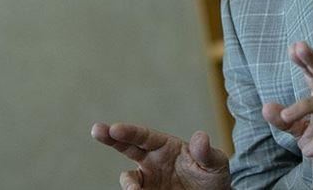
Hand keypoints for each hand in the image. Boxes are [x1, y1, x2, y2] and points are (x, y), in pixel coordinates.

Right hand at [91, 123, 229, 189]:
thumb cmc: (213, 176)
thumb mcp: (216, 163)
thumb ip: (206, 152)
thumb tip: (200, 137)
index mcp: (166, 146)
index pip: (145, 136)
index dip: (129, 131)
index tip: (115, 129)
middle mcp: (152, 160)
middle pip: (127, 146)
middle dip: (110, 138)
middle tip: (96, 130)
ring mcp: (148, 179)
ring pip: (129, 178)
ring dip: (128, 184)